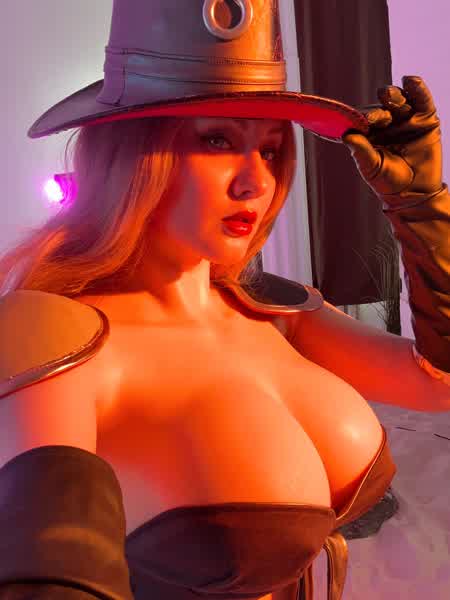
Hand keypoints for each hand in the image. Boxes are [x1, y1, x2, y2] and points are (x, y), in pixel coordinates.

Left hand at [342, 76, 442, 203]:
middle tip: (373, 119)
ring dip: (392, 95)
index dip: (357, 117)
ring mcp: (405, 119)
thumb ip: (361, 151)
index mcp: (368, 133)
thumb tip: (346, 135)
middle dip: (376, 110)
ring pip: (397, 100)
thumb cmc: (388, 182)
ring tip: (389, 96)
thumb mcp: (372, 168)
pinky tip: (410, 81)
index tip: (355, 121)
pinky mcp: (425, 118)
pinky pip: (421, 100)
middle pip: (379, 107)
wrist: (415, 192)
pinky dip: (417, 89)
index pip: (360, 119)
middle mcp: (386, 123)